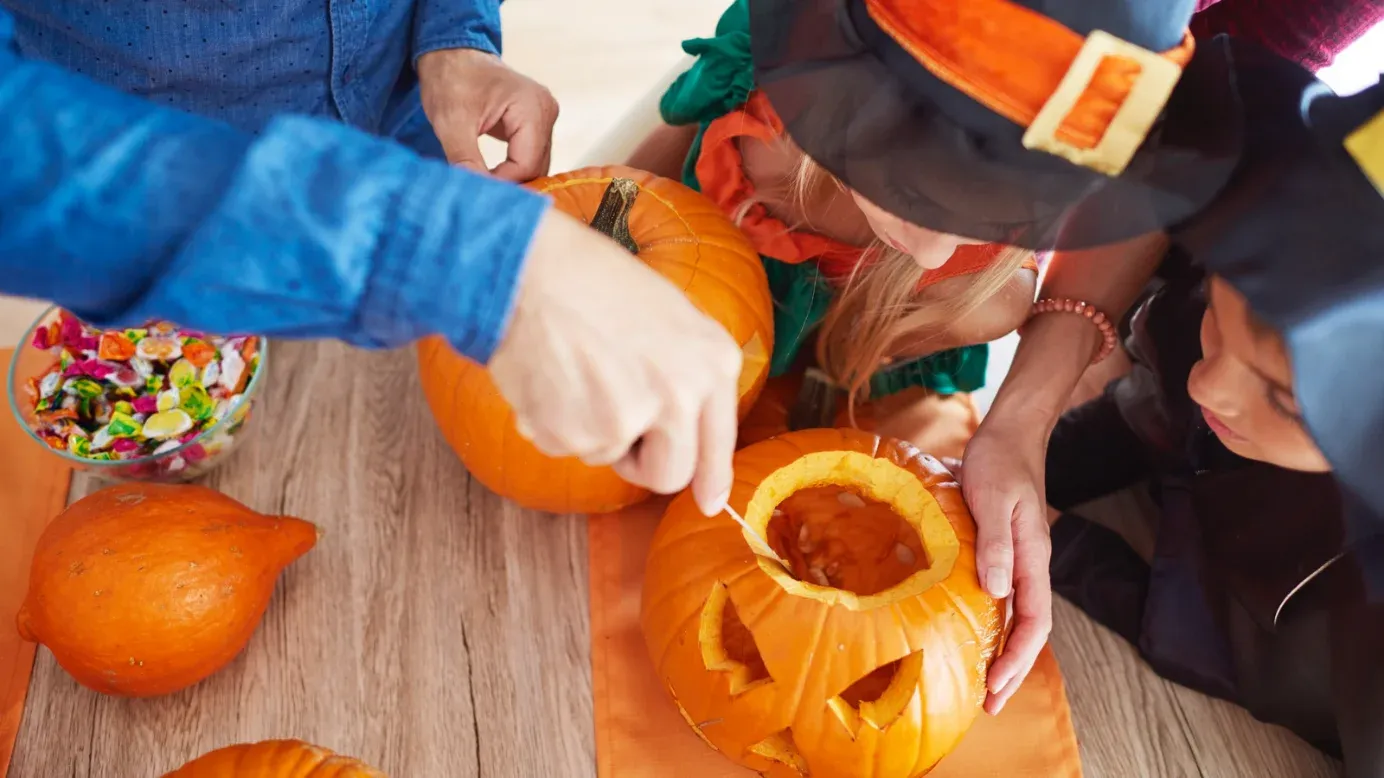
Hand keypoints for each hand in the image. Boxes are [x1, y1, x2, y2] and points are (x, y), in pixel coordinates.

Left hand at [418, 48, 558, 181]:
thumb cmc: (451, 79)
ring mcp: (545, 116)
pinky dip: (512, 169)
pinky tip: (492, 174)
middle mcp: (546, 111)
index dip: (502, 183)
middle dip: (507, 183)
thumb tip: (475, 194)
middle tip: (478, 193)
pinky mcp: (537, 123)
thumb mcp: (451, 122)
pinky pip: (530, 156)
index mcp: (532, 107)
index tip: (475, 191)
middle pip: (535, 167)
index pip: (526, 165)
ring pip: (534, 165)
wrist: (452, 55)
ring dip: (510, 178)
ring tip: (483, 184)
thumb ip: (465, 160)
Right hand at [487, 207, 741, 515]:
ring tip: (575, 369)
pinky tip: (550, 376)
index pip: (718, 444)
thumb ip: (691, 376)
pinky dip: (552, 422)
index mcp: (712, 363)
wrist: (528, 268)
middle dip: (642, 461)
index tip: (709, 503)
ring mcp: (628, 419)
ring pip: (608, 457)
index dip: (711, 479)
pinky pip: (565, 448)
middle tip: (616, 423)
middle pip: (668, 475)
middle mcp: (680, 397)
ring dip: (589, 428)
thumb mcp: (671, 317)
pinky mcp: (577, 433)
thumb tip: (698, 449)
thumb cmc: (595, 281)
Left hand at [960, 415, 1053, 714]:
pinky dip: (994, 626)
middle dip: (1013, 669)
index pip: (1034, 620)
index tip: (997, 683)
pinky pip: (1004, 599)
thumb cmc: (999, 462)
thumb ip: (995, 543)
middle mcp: (1030, 565)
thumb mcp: (992, 498)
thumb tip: (997, 589)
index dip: (1018, 656)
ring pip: (1017, 618)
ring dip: (1003, 653)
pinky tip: (975, 637)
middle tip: (990, 704)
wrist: (1009, 434)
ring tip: (984, 684)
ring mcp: (1019, 560)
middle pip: (1029, 629)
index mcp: (1033, 557)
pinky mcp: (1004, 552)